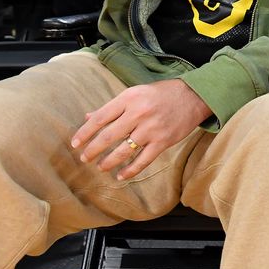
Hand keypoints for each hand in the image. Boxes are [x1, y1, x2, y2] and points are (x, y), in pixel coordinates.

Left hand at [71, 79, 211, 179]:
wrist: (193, 96)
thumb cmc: (161, 93)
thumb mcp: (135, 93)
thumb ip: (113, 107)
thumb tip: (88, 118)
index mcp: (129, 98)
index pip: (100, 118)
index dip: (85, 133)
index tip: (75, 143)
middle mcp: (139, 113)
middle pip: (108, 136)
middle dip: (92, 150)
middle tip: (84, 158)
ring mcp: (151, 129)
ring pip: (123, 151)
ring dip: (108, 162)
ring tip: (100, 167)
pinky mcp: (163, 141)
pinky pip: (143, 160)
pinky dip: (130, 170)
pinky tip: (120, 175)